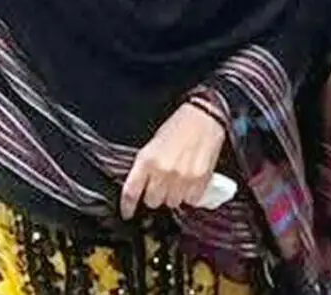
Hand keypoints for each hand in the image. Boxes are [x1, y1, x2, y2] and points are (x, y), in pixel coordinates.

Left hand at [120, 102, 227, 219]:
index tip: (127, 213)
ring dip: (172, 195)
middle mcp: (163, 171)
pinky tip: (189, 182)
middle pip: (152, 201)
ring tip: (177, 180)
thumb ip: (146, 167)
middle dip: (154, 195)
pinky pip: (190, 200)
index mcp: (147, 160)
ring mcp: (182, 178)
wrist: (203, 117)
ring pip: (172, 203)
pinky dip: (189, 195)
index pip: (131, 191)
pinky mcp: (200, 181)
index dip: (127, 206)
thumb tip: (141, 187)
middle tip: (160, 184)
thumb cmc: (178, 127)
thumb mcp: (153, 144)